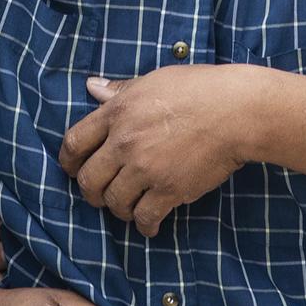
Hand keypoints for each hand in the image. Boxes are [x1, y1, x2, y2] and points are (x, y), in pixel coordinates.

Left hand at [59, 65, 251, 236]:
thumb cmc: (200, 89)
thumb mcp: (153, 80)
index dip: (68, 161)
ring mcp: (146, 168)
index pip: (73, 142)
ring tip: (129, 207)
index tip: (73, 169)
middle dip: (90, 192)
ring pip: (113, 202)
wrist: (237, 111)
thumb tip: (91, 87)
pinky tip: (149, 224)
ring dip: (118, 209)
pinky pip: (144, 217)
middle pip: (88, 180)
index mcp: (118, 112)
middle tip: (100, 194)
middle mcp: (125, 142)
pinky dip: (144, 225)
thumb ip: (120, 90)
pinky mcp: (169, 189)